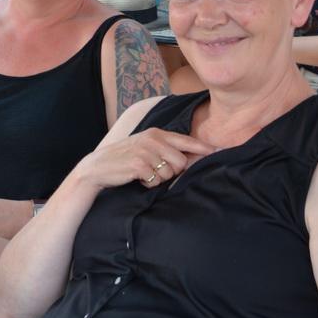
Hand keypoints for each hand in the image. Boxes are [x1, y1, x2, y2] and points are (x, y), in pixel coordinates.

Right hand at [75, 128, 214, 190]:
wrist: (97, 167)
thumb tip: (191, 159)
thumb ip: (165, 149)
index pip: (186, 140)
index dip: (204, 148)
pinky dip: (149, 184)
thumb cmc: (124, 159)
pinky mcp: (139, 165)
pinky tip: (137, 178)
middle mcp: (153, 139)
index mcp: (156, 133)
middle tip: (155, 171)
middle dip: (172, 172)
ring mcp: (146, 151)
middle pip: (181, 162)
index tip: (220, 151)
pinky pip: (156, 181)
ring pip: (170, 173)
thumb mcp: (145, 147)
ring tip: (144, 173)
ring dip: (159, 179)